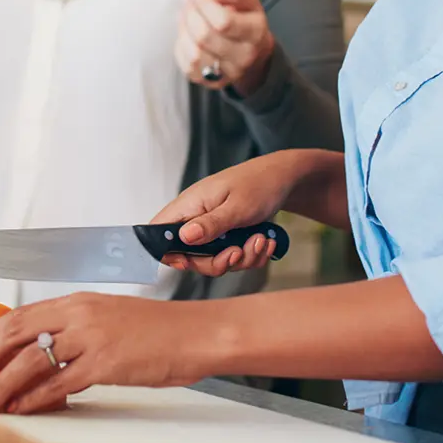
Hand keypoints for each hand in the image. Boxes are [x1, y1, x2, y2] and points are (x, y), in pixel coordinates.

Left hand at [0, 293, 202, 414]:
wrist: (195, 334)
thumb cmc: (158, 331)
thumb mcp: (110, 318)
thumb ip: (77, 329)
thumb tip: (46, 351)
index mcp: (77, 301)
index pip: (20, 314)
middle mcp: (79, 314)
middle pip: (14, 331)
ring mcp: (91, 338)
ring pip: (30, 360)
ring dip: (3, 385)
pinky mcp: (105, 364)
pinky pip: (57, 383)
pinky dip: (33, 398)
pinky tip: (20, 408)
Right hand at [151, 154, 302, 276]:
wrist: (283, 179)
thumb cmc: (259, 184)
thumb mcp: (237, 207)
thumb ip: (211, 224)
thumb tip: (183, 238)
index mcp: (189, 205)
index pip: (159, 232)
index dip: (167, 253)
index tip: (189, 263)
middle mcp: (196, 218)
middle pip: (189, 257)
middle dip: (217, 262)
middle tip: (238, 252)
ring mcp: (212, 229)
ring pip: (215, 260)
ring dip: (242, 258)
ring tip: (261, 240)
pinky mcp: (228, 236)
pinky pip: (233, 258)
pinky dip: (251, 255)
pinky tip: (265, 241)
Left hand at [174, 0, 275, 95]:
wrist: (254, 54)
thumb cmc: (247, 22)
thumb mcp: (248, 1)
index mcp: (255, 33)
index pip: (223, 21)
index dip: (204, 5)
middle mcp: (243, 57)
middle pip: (205, 37)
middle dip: (190, 14)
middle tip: (186, 1)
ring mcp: (228, 73)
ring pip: (194, 54)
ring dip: (183, 30)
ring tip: (184, 14)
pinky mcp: (211, 82)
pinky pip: (187, 66)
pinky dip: (182, 46)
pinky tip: (186, 33)